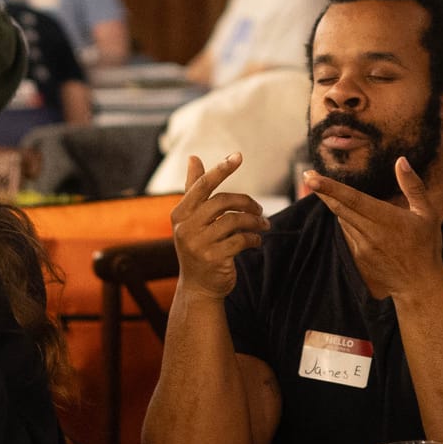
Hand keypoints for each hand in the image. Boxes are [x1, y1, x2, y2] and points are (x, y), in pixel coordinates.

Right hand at [169, 152, 268, 298]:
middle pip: (222, 201)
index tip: (238, 156)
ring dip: (254, 222)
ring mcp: (197, 244)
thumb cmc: (199, 246)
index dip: (221, 169)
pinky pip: (240, 240)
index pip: (202, 185)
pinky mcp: (213, 259)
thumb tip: (193, 157)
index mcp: (180, 214)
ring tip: (263, 226)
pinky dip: (253, 239)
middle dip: (247, 202)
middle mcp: (185, 227)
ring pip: (234, 220)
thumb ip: (195, 189)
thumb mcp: (193, 219)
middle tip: (260, 209)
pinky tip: (257, 241)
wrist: (199, 287)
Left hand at [303, 149, 442, 300]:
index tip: (312, 177)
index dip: (330, 188)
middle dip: (322, 191)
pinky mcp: (358, 256)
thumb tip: (401, 161)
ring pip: (342, 219)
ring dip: (334, 204)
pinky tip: (351, 215)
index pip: (353, 199)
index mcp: (386, 219)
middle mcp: (370, 233)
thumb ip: (413, 186)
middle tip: (308, 175)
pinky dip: (346, 221)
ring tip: (327, 190)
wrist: (418, 285)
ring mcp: (362, 246)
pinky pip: (347, 233)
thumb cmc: (426, 246)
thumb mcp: (427, 213)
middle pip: (339, 208)